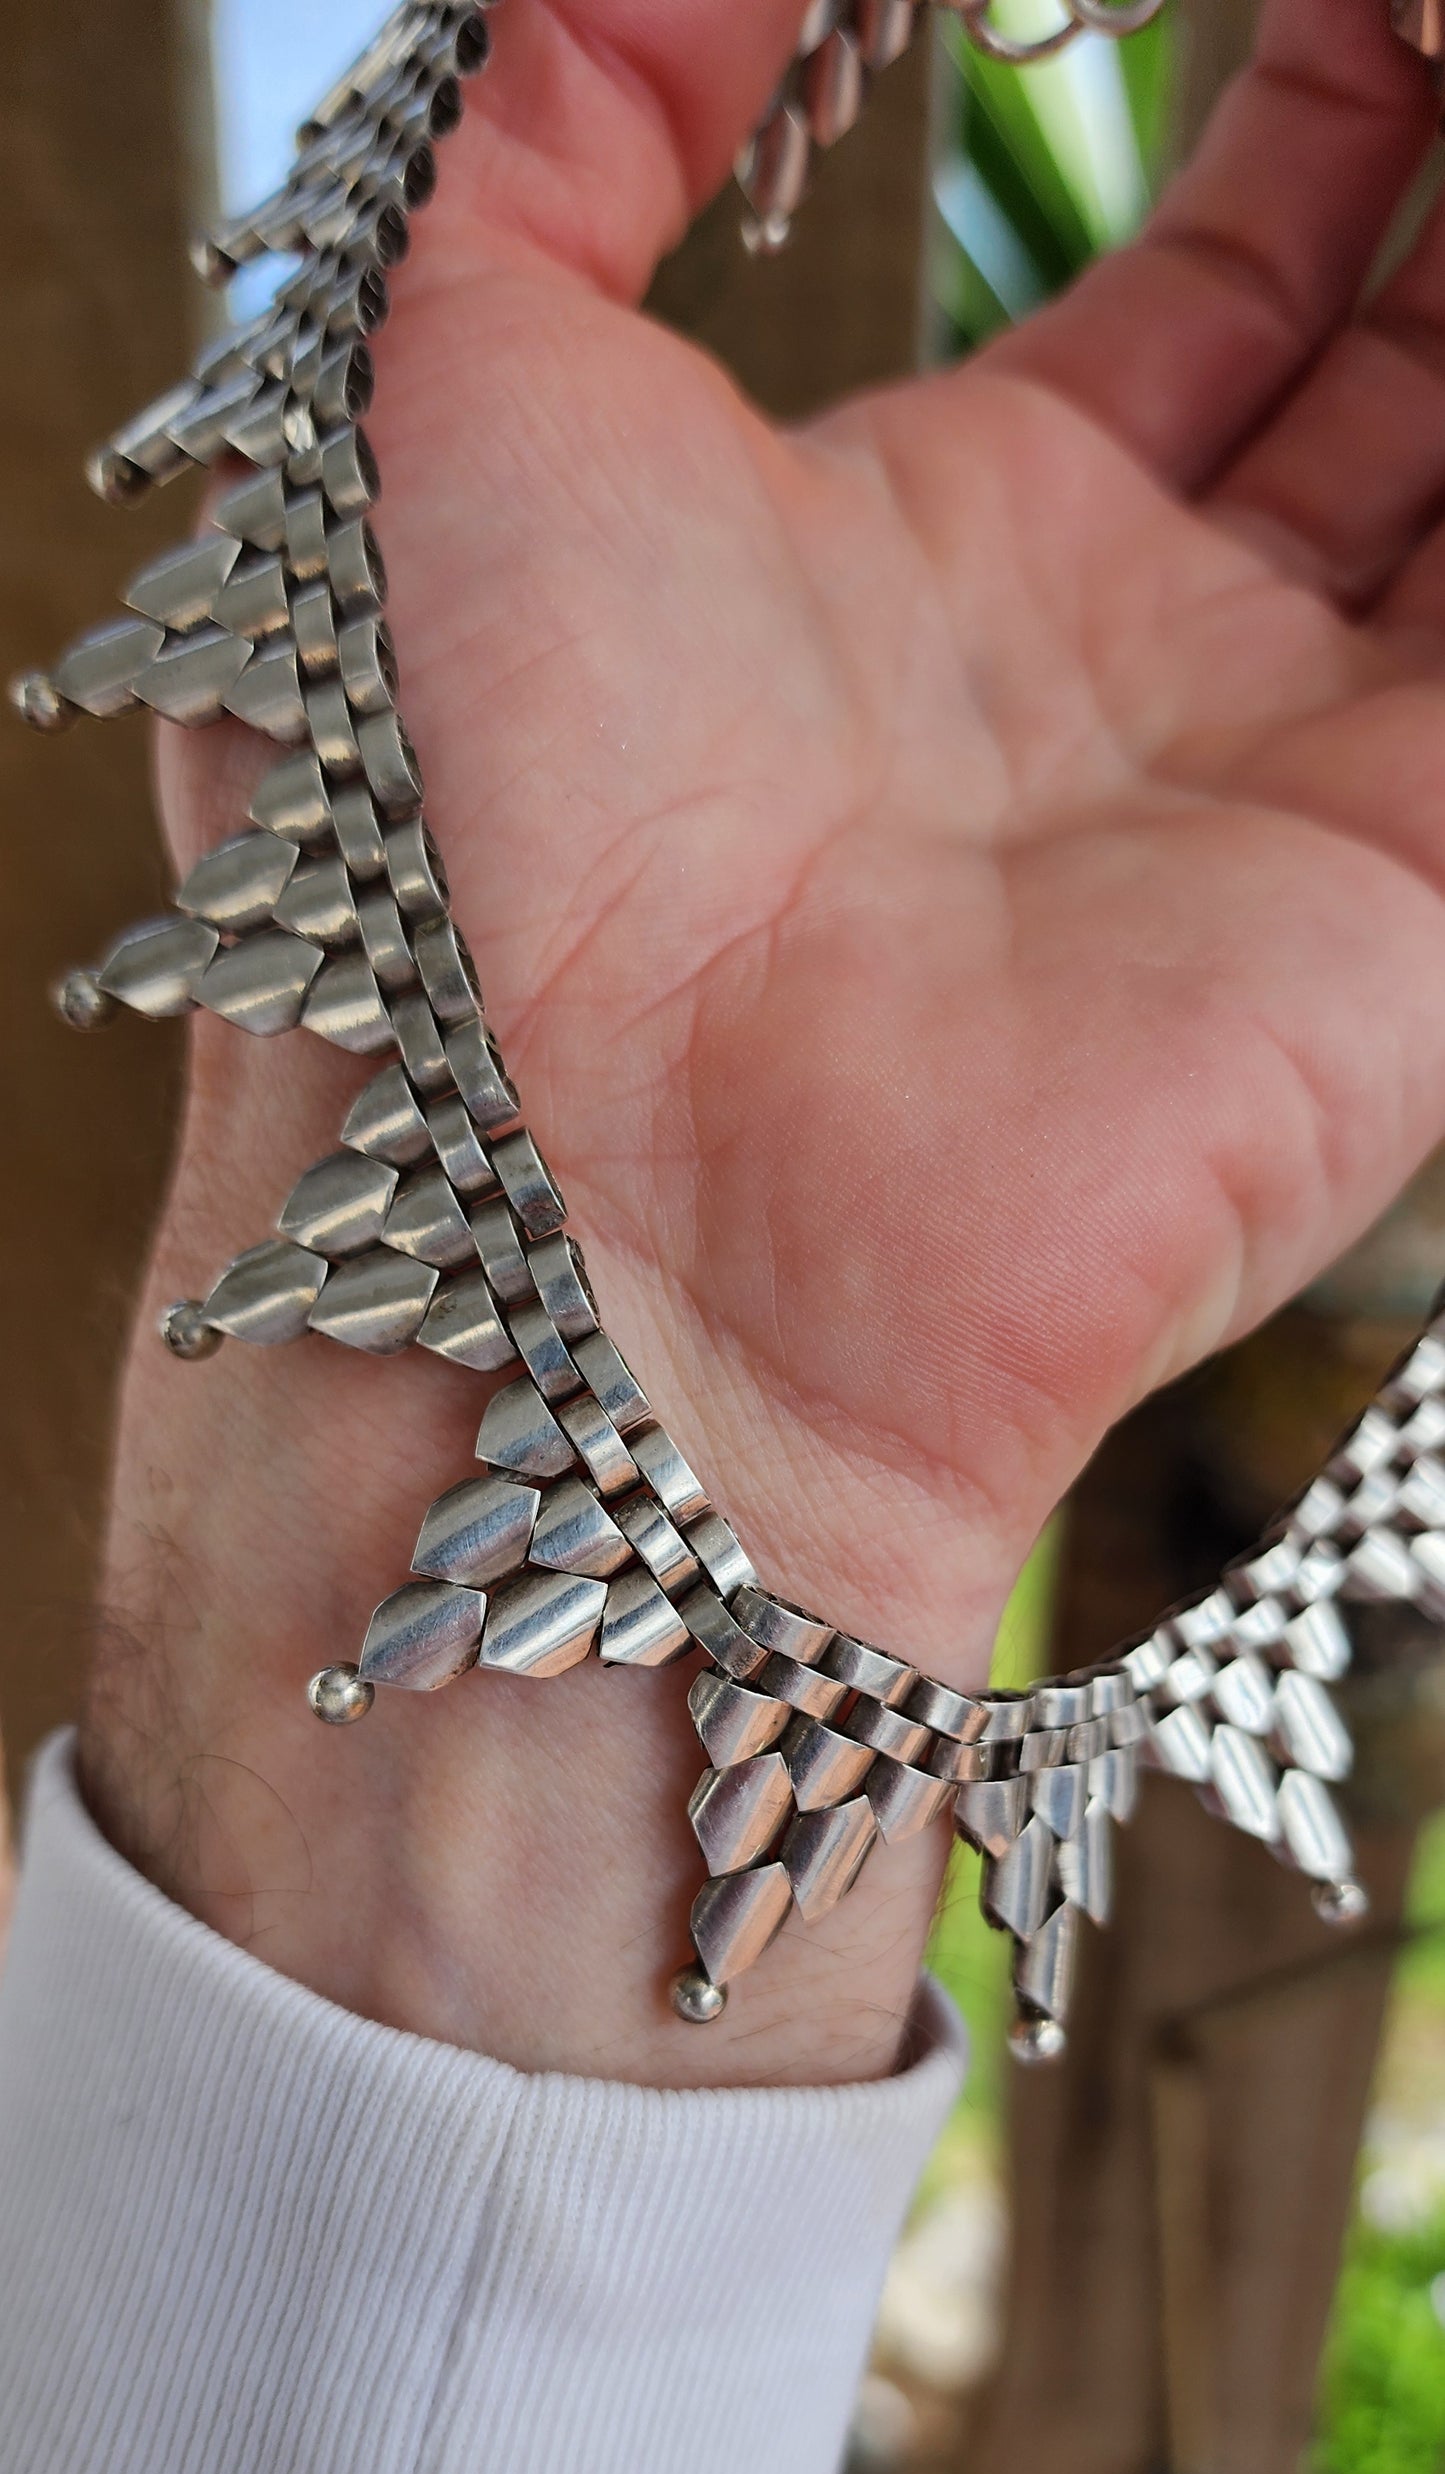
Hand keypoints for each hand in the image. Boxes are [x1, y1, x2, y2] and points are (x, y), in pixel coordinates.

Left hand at [85, 0, 1444, 2077]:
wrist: (594, 1199)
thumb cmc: (472, 825)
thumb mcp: (442, 379)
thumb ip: (574, 109)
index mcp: (929, 552)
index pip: (1195, 297)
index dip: (1289, 107)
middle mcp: (1134, 664)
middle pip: (1380, 368)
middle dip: (1430, 166)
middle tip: (1444, 10)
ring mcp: (1287, 780)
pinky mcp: (1412, 892)